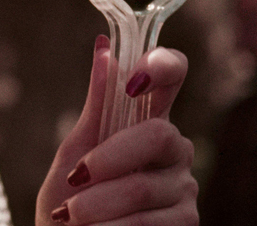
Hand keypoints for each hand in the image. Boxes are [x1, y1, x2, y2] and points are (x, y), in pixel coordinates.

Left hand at [37, 37, 197, 224]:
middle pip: (157, 134)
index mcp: (148, 118)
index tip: (133, 80)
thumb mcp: (75, 148)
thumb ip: (97, 104)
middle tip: (75, 179)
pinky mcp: (186, 223)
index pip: (173, 74)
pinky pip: (148, 222)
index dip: (162, 65)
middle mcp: (174, 148)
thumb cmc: (70, 196)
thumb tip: (104, 47)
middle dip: (108, 159)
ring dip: (96, 204)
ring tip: (71, 215)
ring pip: (143, 186)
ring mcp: (183, 186)